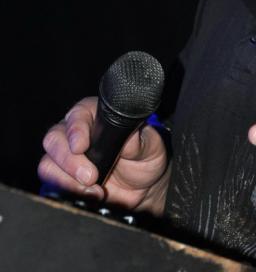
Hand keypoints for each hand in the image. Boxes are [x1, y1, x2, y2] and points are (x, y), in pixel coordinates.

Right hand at [38, 96, 169, 214]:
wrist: (144, 187)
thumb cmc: (145, 158)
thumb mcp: (150, 147)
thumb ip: (139, 142)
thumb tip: (128, 139)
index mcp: (97, 115)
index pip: (78, 114)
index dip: (76, 129)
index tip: (81, 146)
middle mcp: (77, 132)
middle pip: (54, 139)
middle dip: (69, 160)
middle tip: (90, 176)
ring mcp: (67, 156)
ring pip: (49, 163)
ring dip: (68, 181)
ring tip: (94, 190)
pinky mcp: (63, 178)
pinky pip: (52, 184)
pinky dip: (68, 192)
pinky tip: (90, 196)